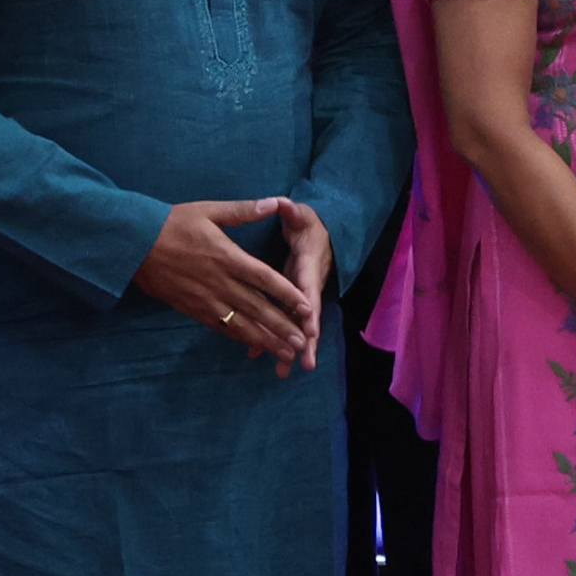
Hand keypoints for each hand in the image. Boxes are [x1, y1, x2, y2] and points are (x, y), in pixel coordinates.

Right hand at [133, 197, 314, 368]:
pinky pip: (220, 326)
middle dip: (282, 327)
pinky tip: (255, 346)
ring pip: (241, 323)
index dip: (288, 294)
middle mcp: (218, 282)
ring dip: (265, 339)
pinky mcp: (191, 308)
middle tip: (304, 343)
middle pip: (257, 308)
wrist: (131, 244)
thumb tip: (275, 202)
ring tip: (287, 353)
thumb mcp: (208, 211)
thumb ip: (243, 211)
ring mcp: (204, 298)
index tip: (307, 308)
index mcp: (226, 257)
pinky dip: (240, 338)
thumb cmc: (170, 223)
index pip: (264, 279)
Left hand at [274, 198, 332, 376]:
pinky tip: (257, 356)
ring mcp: (298, 299)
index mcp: (308, 269)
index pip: (310, 292)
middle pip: (308, 319)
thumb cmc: (309, 226)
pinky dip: (270, 339)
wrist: (318, 235)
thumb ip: (292, 212)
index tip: (311, 330)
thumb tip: (283, 203)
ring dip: (289, 348)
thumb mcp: (302, 216)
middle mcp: (306, 289)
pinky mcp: (288, 302)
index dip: (310, 311)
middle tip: (306, 364)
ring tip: (282, 371)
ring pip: (294, 327)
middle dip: (307, 343)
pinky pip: (280, 323)